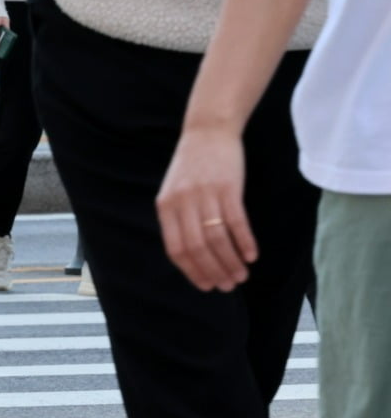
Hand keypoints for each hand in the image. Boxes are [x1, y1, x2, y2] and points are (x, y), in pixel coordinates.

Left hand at [156, 126, 256, 292]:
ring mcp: (204, 194)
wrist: (207, 131)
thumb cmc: (192, 166)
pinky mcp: (227, 187)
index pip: (176, 249)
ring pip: (217, 239)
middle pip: (197, 248)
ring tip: (242, 275)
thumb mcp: (174, 192)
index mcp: (165, 207)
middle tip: (229, 285)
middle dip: (214, 272)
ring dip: (231, 262)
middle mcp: (182, 202)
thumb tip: (192, 257)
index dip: (192, 271)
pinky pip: (236, 222)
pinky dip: (244, 242)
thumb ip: (178, 220)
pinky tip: (251, 256)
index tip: (207, 286)